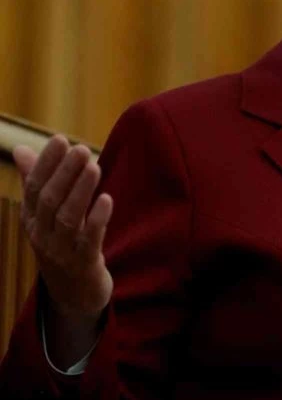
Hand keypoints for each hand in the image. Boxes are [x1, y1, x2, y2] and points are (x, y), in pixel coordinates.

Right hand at [13, 135, 113, 319]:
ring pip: (69, 219)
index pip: (34, 188)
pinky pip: (89, 240)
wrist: (74, 294)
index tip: (59, 139)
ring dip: (81, 191)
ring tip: (94, 166)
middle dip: (65, 173)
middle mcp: (42, 235)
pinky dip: (97, 219)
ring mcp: (62, 251)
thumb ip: (37, 182)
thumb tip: (23, 149)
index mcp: (32, 220)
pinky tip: (107, 199)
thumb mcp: (45, 215)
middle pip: (50, 201)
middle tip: (81, 148)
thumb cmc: (61, 243)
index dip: (46, 164)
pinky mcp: (84, 264)